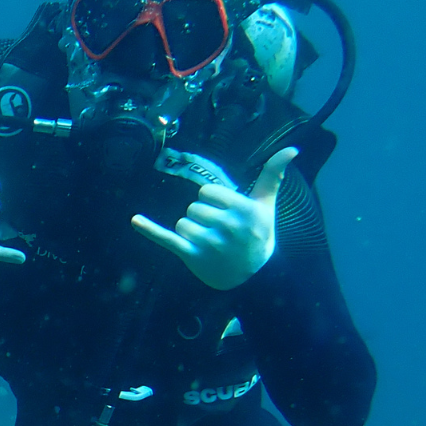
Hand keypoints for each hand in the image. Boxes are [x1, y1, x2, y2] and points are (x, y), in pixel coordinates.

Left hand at [132, 147, 297, 289]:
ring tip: (209, 241)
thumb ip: (273, 175)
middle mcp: (228, 228)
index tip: (226, 213)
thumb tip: (291, 148)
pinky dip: (150, 229)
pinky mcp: (193, 256)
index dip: (213, 201)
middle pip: (194, 207)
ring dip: (191, 229)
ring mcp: (209, 244)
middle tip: (220, 231)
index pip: (208, 193)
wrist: (253, 276)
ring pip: (182, 222)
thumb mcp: (266, 205)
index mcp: (244, 211)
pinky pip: (167, 239)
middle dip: (203, 216)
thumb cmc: (258, 234)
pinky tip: (135, 220)